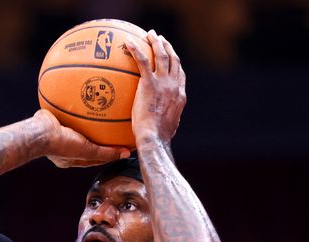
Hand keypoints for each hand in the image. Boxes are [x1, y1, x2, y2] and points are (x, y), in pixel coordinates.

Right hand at [33, 109, 129, 167]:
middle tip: (112, 126)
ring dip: (86, 117)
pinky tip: (85, 92)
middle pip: (85, 140)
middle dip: (97, 134)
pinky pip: (68, 109)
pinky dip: (76, 103)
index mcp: (69, 158)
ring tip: (100, 105)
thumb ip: (106, 153)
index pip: (93, 156)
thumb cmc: (61, 145)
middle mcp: (63, 146)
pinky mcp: (52, 118)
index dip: (107, 151)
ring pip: (77, 124)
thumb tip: (126, 154)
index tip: (120, 144)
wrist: (38, 132)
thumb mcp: (88, 151)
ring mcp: (57, 132)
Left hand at [125, 30, 185, 145]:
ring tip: (150, 35)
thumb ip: (164, 120)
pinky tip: (128, 42)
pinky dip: (136, 49)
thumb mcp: (166, 128)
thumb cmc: (157, 139)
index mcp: (179, 96)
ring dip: (156, 42)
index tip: (171, 56)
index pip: (180, 74)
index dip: (176, 63)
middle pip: (173, 60)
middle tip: (160, 40)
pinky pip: (143, 61)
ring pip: (162, 55)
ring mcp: (163, 83)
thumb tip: (158, 124)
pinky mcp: (150, 83)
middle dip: (168, 47)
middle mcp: (174, 86)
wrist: (154, 138)